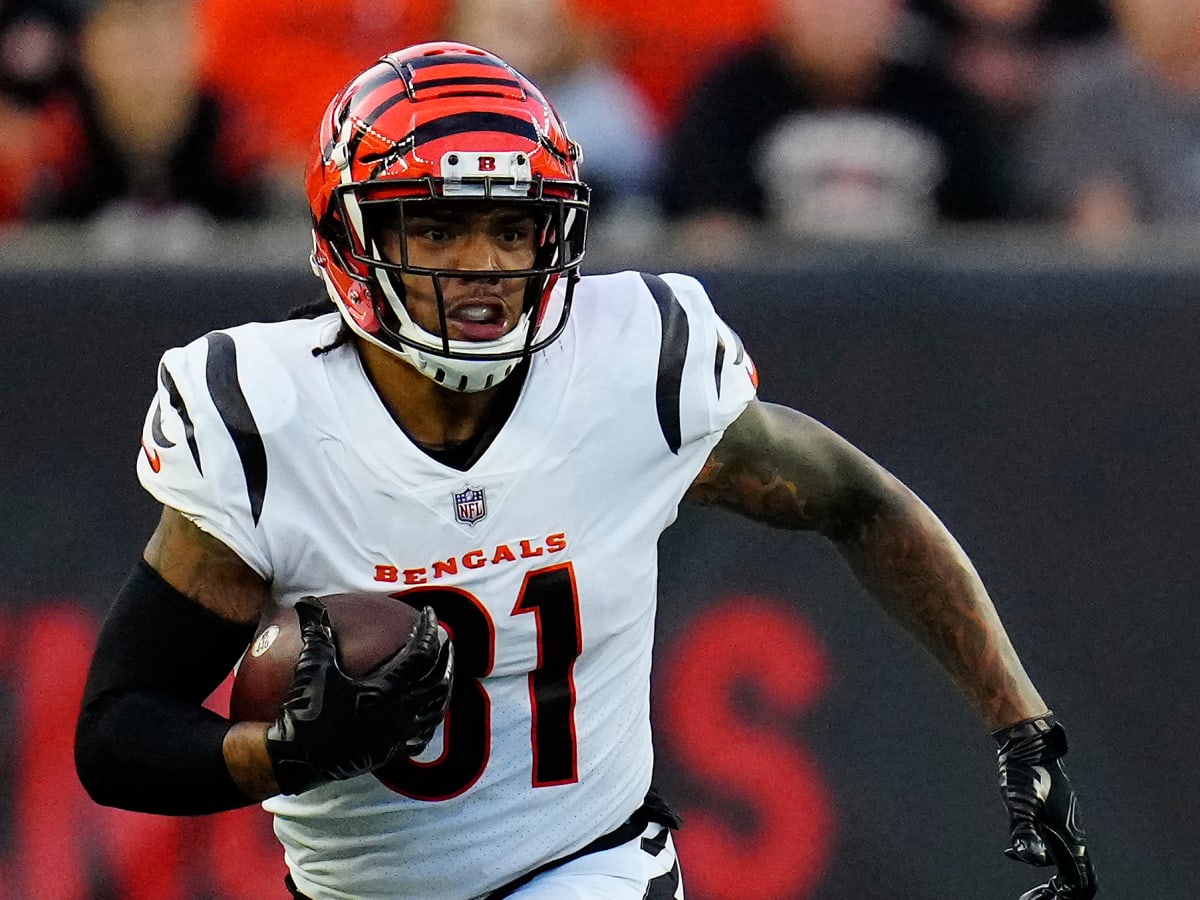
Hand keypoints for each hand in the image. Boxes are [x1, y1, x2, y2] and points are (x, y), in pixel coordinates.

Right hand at [265, 597, 453, 794]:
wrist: (298, 760)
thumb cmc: (306, 712)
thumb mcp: (313, 667)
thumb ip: (316, 632)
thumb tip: (308, 603)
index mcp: (387, 690)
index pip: (421, 655)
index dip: (428, 631)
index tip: (429, 614)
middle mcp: (400, 714)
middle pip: (438, 683)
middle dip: (447, 660)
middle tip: (446, 643)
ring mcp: (398, 736)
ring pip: (435, 711)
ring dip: (444, 689)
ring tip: (443, 674)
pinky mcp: (391, 753)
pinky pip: (422, 737)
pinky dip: (429, 720)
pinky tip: (425, 713)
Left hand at [994, 716, 1095, 898]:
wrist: (1027, 748)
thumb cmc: (1024, 773)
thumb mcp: (1020, 805)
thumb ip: (1026, 833)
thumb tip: (1036, 861)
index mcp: (1068, 837)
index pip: (1079, 882)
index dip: (1063, 898)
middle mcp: (1072, 835)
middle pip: (1079, 880)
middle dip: (1060, 896)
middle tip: (1032, 899)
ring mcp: (1066, 827)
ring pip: (1070, 866)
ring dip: (1053, 883)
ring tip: (1030, 892)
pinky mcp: (1056, 820)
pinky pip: (1058, 851)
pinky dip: (1043, 862)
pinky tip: (1015, 853)